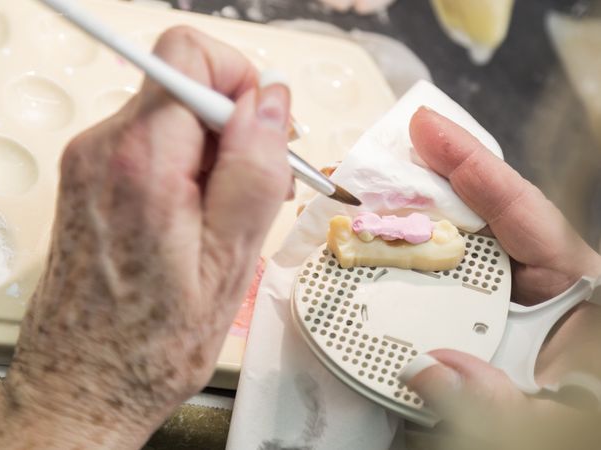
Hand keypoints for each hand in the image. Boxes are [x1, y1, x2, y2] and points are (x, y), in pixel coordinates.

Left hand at [0, 26, 290, 448]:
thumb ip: (254, 170)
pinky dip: (185, 171)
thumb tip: (271, 103)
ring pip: (173, 118)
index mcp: (141, 161)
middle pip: (185, 86)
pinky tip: (195, 223)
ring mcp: (91, 164)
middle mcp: (103, 150)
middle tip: (253, 192)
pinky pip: (151, 146)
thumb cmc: (149, 344)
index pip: (189, 54)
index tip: (260, 133)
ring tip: (222, 220)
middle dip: (233, 129)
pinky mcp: (90, 180)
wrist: (83, 384)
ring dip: (212, 155)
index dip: (239, 82)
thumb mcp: (229, 262)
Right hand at [398, 107, 600, 447]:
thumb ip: (496, 400)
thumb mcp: (544, 423)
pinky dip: (399, 259)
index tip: (426, 129)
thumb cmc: (574, 425)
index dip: (473, 164)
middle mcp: (533, 282)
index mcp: (574, 288)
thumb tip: (427, 368)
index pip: (524, 210)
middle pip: (477, 215)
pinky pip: (433, 276)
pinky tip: (368, 248)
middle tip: (370, 162)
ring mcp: (498, 295)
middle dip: (424, 182)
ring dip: (403, 219)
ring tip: (356, 197)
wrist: (560, 438)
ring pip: (450, 242)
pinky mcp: (471, 315)